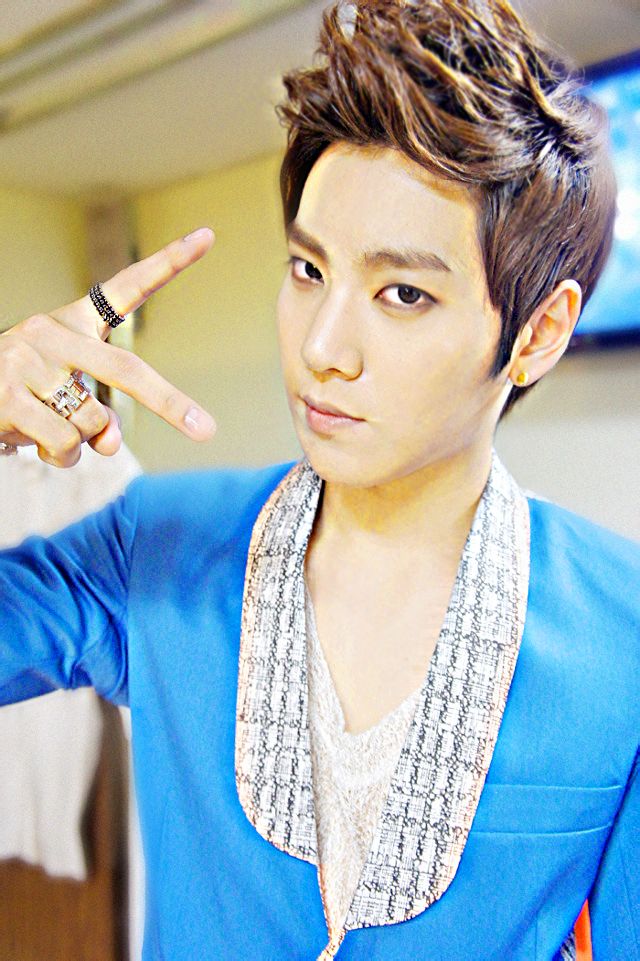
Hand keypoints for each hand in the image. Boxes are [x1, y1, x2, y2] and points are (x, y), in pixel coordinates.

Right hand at [0, 227, 216, 467]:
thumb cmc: (28, 393)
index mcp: (74, 322)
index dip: (167, 262)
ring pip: (92, 422)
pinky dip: (62, 457)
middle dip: (169, 402)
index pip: (126, 286)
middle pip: (125, 369)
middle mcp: (51, 333)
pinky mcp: (7, 396)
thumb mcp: (71, 398)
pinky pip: (63, 443)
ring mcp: (26, 362)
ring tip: (52, 429)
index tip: (206, 236)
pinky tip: (34, 442)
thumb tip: (108, 441)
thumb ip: (100, 418)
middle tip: (205, 430)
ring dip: (83, 442)